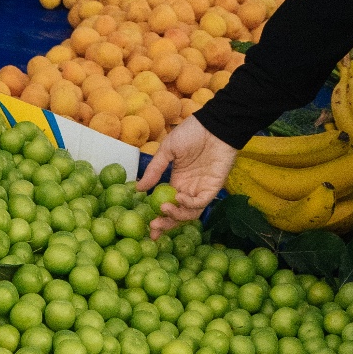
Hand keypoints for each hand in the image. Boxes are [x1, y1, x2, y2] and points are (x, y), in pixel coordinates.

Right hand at [139, 116, 236, 235]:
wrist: (214, 125)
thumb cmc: (192, 133)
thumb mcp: (167, 149)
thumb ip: (154, 170)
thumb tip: (138, 189)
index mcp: (177, 181)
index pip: (167, 205)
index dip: (159, 218)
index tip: (148, 229)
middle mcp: (189, 189)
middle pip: (178, 214)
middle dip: (166, 224)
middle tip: (154, 227)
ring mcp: (201, 189)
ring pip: (190, 213)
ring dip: (177, 215)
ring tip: (165, 210)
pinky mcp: (213, 187)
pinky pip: (201, 203)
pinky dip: (190, 205)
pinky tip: (179, 198)